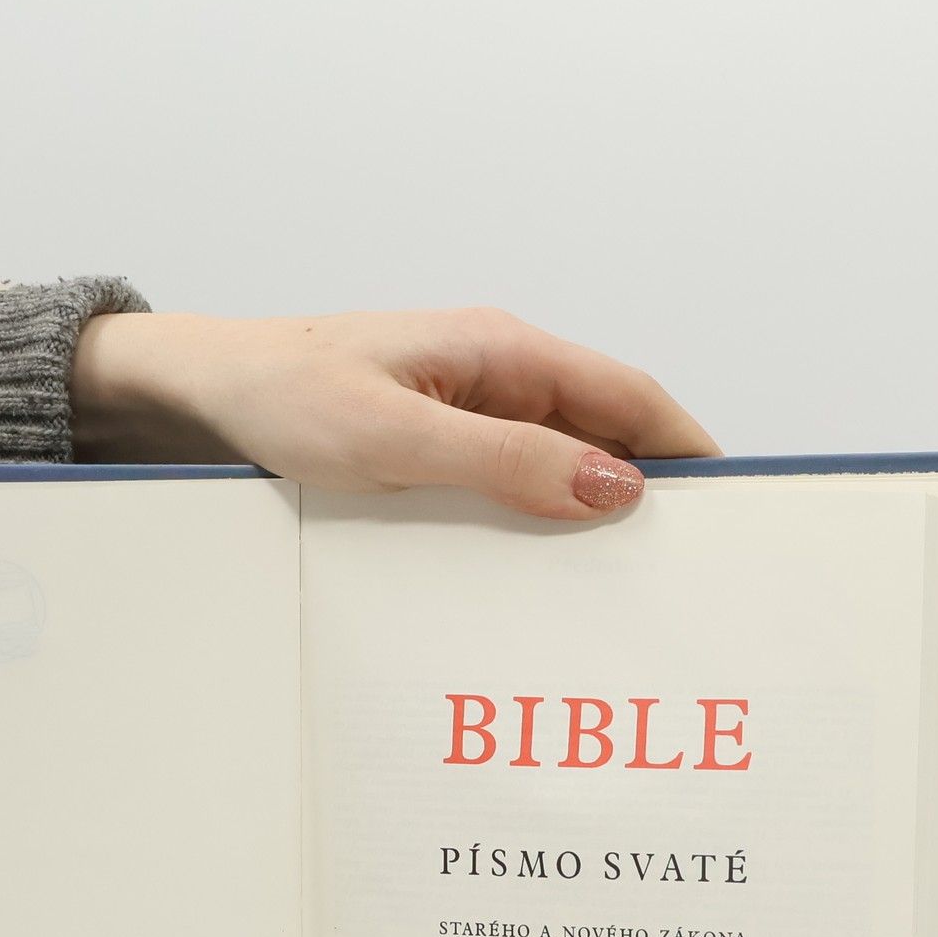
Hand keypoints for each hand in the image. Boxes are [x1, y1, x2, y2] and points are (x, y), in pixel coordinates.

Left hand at [71, 307, 717, 519]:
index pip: (631, 397)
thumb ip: (507, 462)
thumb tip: (616, 486)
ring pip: (560, 460)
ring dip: (590, 512)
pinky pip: (510, 477)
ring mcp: (469, 406)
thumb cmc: (285, 397)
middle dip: (650, 492)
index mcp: (503, 350)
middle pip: (606, 432)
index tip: (734, 513)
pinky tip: (538, 570)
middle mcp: (498, 372)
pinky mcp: (438, 439)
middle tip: (684, 570)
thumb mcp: (396, 440)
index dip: (690, 452)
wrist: (203, 391)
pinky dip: (536, 517)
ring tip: (621, 586)